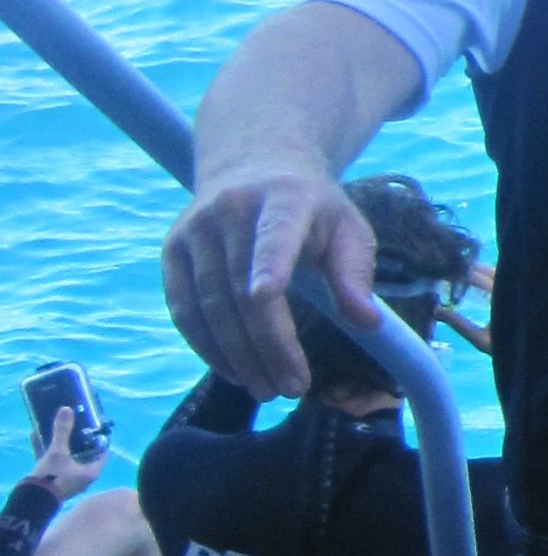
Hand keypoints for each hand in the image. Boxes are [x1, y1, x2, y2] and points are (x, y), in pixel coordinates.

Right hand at [31, 408, 104, 500]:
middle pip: (85, 454)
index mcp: (91, 472)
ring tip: (57, 429)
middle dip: (79, 439)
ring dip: (63, 444)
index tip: (94, 425)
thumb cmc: (53, 477)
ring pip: (68, 458)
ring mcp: (69, 480)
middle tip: (76, 424)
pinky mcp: (55, 481)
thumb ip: (63, 431)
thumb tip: (67, 409)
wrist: (32, 501)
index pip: (103, 452)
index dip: (100, 438)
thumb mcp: (58, 452)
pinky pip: (55, 462)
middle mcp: (83, 477)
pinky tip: (37, 437)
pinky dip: (49, 451)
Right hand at [162, 169, 380, 399]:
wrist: (254, 166)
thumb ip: (356, 273)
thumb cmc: (313, 209)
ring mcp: (195, 229)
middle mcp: (231, 209)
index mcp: (284, 199)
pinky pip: (183, 308)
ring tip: (266, 389)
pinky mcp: (172, 249)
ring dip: (237, 356)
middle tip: (291, 388)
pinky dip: (205, 346)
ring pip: (209, 305)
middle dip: (266, 346)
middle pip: (242, 290)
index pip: (273, 238)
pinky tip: (233, 371)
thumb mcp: (348, 228)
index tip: (267, 298)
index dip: (268, 267)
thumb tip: (366, 322)